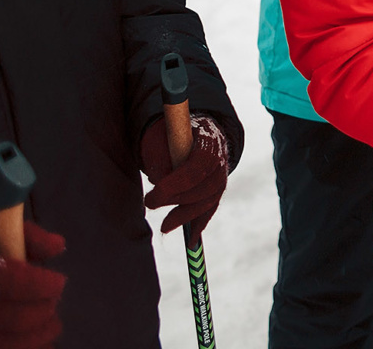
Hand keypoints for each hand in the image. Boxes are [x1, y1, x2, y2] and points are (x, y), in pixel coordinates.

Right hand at [0, 222, 66, 348]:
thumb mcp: (3, 237)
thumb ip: (31, 238)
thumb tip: (58, 246)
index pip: (14, 282)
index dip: (42, 285)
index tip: (59, 282)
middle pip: (16, 318)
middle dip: (44, 311)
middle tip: (53, 303)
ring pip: (9, 344)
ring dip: (39, 335)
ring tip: (52, 324)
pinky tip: (41, 342)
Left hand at [140, 114, 230, 238]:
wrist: (192, 129)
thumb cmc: (172, 134)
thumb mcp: (161, 137)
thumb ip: (161, 157)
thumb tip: (159, 182)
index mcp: (209, 140)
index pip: (198, 166)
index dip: (177, 183)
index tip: (154, 194)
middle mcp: (221, 158)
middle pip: (206, 186)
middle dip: (178, 200)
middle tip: (151, 203)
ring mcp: (222, 174)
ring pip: (210, 200)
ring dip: (187, 216)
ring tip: (164, 227)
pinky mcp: (216, 188)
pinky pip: (211, 208)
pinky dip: (201, 223)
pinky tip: (191, 241)